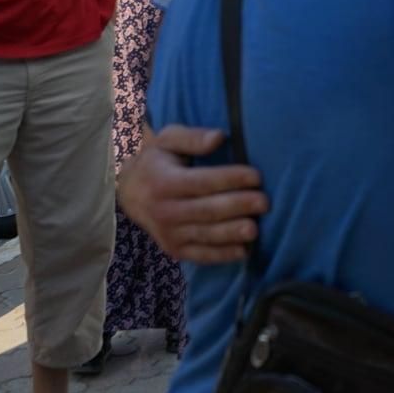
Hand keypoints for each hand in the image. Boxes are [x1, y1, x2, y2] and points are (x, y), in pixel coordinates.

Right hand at [118, 124, 267, 263]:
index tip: (256, 176)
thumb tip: (219, 137)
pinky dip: (222, 255)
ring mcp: (169, 234)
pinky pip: (201, 255)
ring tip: (255, 229)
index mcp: (163, 182)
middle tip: (264, 203)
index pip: (202, 182)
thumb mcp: (168, 139)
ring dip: (232, 234)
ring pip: (206, 235)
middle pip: (207, 210)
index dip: (230, 179)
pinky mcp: (175, 250)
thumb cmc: (157, 161)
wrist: (130, 193)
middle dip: (238, 207)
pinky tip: (243, 251)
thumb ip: (193, 137)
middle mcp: (165, 211)